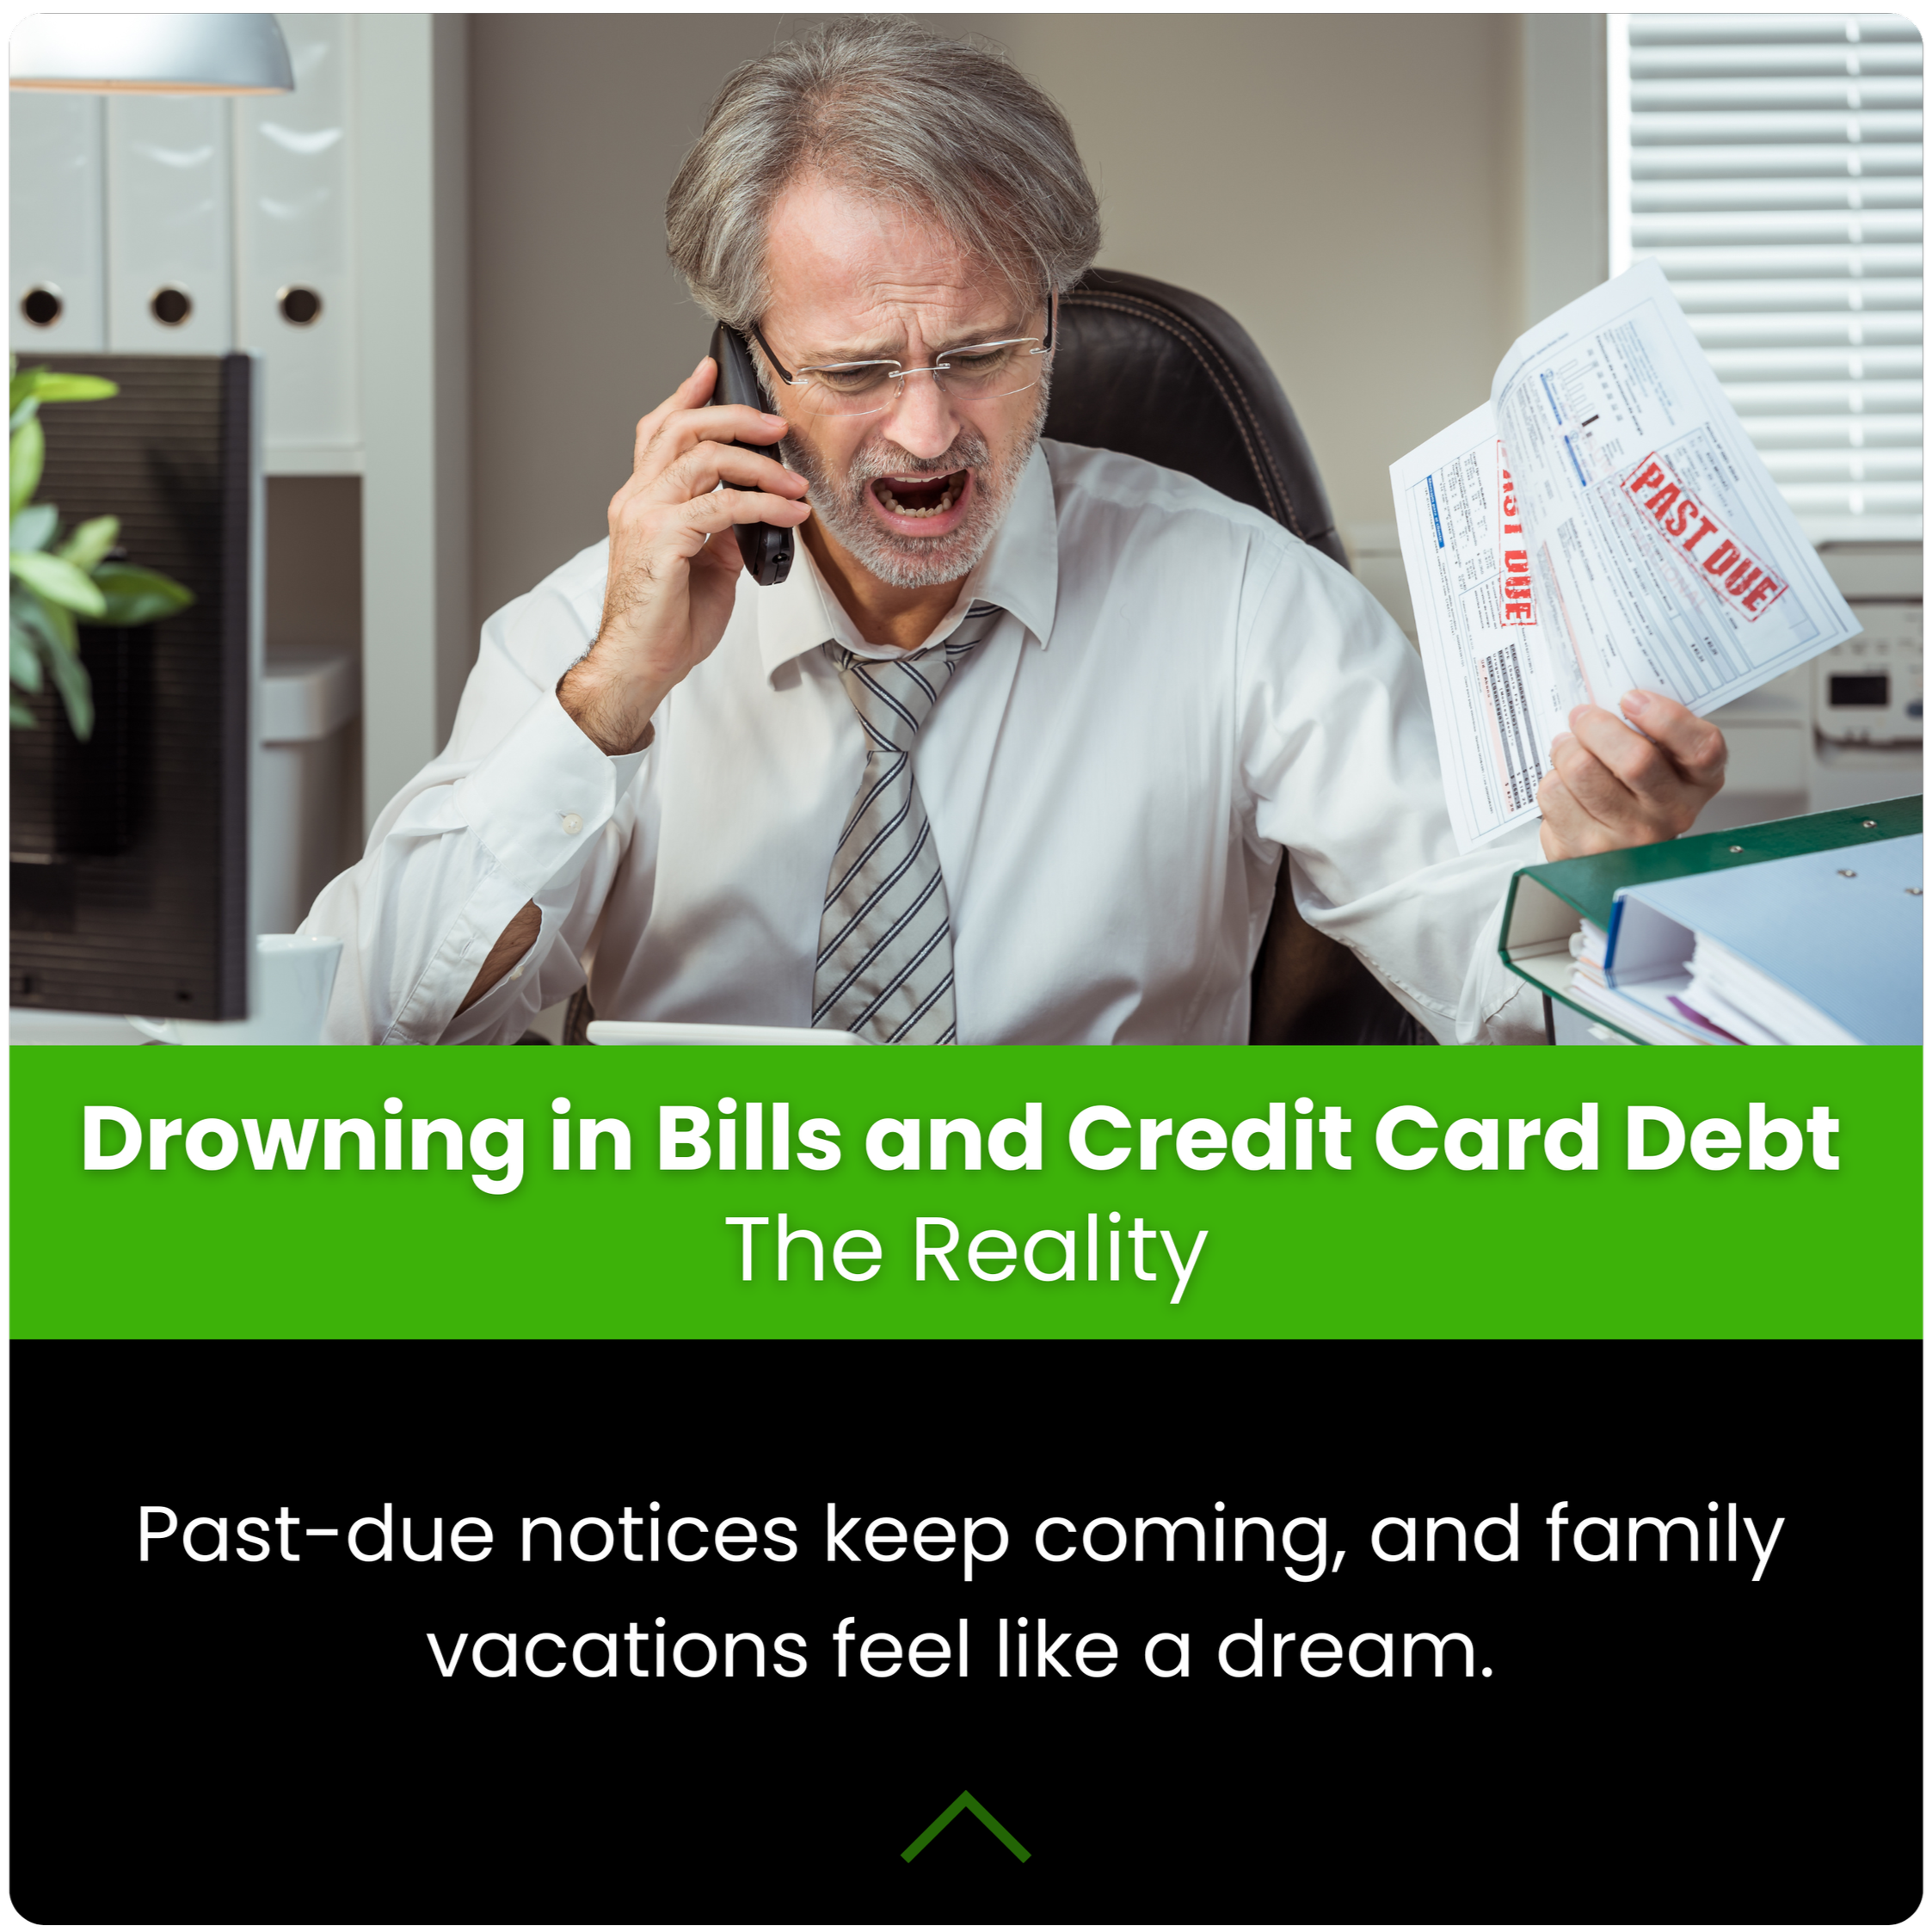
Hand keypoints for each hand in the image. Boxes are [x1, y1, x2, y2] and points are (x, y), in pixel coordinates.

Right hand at [558, 356, 811, 753]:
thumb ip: (721, 529)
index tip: (713, 372)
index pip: (659, 432)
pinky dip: (764, 504)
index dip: (686, 397)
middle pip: (682, 430)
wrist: (641, 666)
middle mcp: (636, 498)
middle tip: (777, 427)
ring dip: (759, 465)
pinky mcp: (664, 539)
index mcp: (640, 500)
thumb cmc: (668, 622)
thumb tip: (753, 510)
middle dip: (735, 418)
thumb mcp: (705, 565)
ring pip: (704, 459)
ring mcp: (645, 515)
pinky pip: (722, 505)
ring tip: (795, 481)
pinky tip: (790, 512)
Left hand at [1536, 689, 1725, 860]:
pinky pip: (1555, 793)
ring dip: (1566, 749)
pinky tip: (1564, 784)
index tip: (1631, 699)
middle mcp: (1672, 812)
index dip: (1665, 718)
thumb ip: (1649, 730)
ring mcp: (1630, 835)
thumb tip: (1607, 689)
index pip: (1701, 748)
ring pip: (1583, 771)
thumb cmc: (1633, 792)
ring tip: (1568, 747)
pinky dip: (1551, 779)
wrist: (1611, 851)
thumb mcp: (1661, 760)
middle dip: (1596, 726)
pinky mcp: (1586, 848)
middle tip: (1582, 716)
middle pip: (1635, 760)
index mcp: (1699, 781)